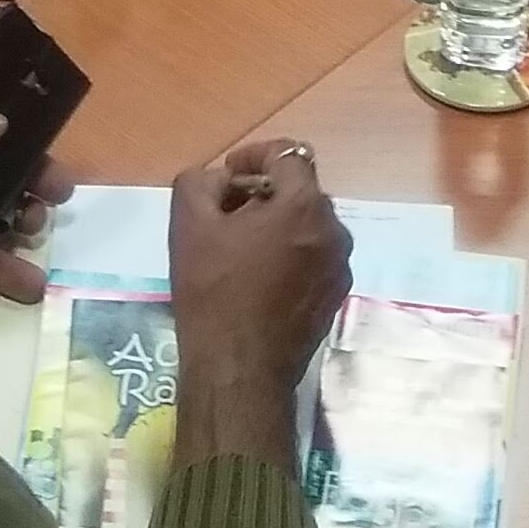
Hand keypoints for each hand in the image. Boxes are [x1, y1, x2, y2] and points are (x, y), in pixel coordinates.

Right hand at [167, 137, 350, 462]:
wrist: (239, 371)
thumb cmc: (213, 293)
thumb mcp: (189, 224)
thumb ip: (201, 181)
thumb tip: (221, 180)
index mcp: (305, 206)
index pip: (288, 155)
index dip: (255, 156)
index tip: (228, 176)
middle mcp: (335, 231)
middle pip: (299, 193)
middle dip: (263, 194)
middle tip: (226, 214)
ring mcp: (339, 268)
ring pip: (308, 227)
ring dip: (277, 226)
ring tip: (239, 249)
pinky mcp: (335, 299)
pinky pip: (313, 259)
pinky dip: (289, 256)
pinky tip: (258, 280)